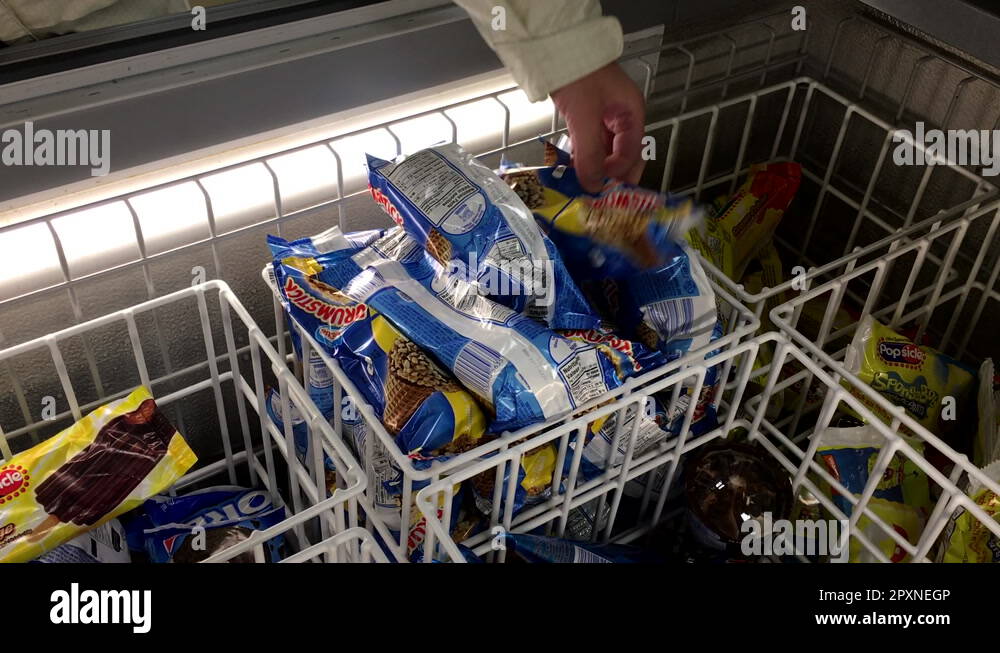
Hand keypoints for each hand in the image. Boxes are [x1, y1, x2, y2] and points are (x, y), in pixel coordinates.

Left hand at [551, 63, 645, 192]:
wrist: (557, 48)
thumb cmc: (578, 76)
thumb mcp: (584, 117)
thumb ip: (589, 153)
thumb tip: (592, 186)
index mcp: (632, 114)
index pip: (631, 154)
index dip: (617, 174)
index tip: (598, 188)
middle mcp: (623, 117)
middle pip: (623, 156)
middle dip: (611, 176)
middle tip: (596, 197)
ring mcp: (606, 117)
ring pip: (606, 152)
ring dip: (595, 169)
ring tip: (582, 187)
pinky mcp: (589, 116)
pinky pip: (591, 143)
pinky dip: (584, 157)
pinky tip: (573, 169)